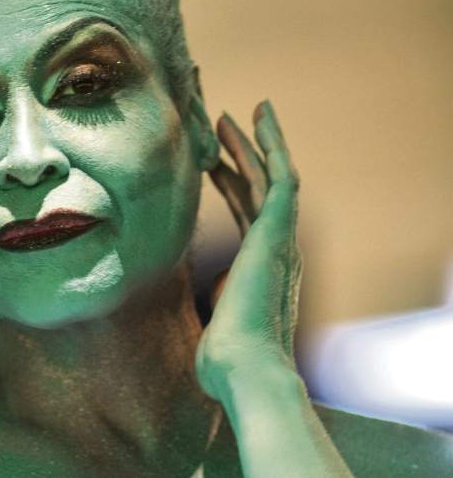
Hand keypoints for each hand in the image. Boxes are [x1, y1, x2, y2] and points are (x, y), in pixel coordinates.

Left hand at [195, 100, 301, 399]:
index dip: (231, 183)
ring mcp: (281, 240)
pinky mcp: (279, 233)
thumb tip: (202, 294)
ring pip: (271, 176)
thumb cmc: (225, 359)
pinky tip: (258, 119)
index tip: (212, 163)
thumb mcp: (212, 320)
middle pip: (260, 188)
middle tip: (222, 123)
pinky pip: (280, 177)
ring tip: (230, 113)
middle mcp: (277, 248)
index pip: (246, 213)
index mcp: (260, 266)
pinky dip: (271, 145)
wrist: (245, 369)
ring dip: (252, 142)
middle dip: (241, 154)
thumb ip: (212, 300)